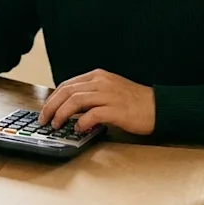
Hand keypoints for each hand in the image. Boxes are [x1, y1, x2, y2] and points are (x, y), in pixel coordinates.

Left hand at [37, 69, 155, 134]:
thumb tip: (68, 108)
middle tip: (44, 120)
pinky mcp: (117, 109)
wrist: (158, 107)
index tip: (45, 111)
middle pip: (67, 91)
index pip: (67, 85)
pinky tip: (79, 129)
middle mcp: (101, 82)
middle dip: (51, 106)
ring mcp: (109, 95)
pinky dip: (82, 122)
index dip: (52, 98)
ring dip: (62, 114)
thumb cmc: (134, 102)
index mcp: (98, 76)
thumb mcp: (109, 90)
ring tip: (56, 125)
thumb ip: (90, 95)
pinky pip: (93, 114)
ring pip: (76, 100)